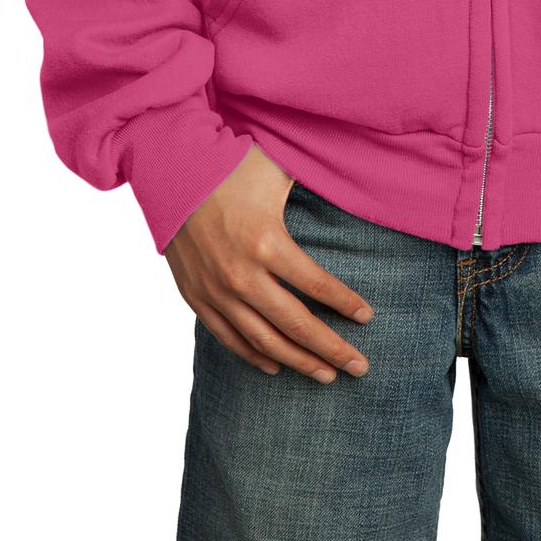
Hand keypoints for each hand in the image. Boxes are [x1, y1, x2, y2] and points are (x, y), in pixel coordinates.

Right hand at [165, 145, 374, 382]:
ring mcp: (216, 291)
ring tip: (327, 376)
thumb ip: (311, 186)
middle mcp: (242, 275)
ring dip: (298, 361)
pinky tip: (277, 366)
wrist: (172, 170)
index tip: (367, 317)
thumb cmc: (231, 165)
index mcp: (267, 242)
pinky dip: (254, 356)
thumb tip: (350, 185)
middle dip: (332, 349)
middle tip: (360, 367)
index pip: (317, 284)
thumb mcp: (277, 170)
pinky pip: (229, 337)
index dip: (345, 304)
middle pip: (296, 324)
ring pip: (264, 340)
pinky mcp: (196, 296)